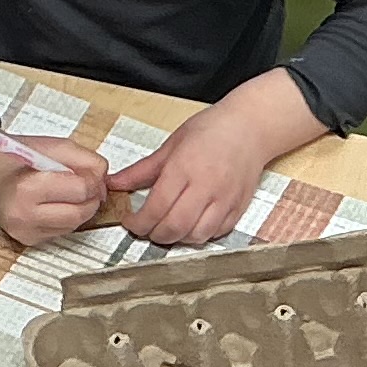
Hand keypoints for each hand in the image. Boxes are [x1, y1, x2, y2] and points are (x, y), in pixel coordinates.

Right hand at [0, 130, 109, 245]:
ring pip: (74, 225)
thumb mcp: (54, 146)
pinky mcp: (27, 240)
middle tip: (86, 185)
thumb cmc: (15, 157)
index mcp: (28, 187)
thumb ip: (86, 160)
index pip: (81, 191)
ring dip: (80, 209)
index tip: (90, 174)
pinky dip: (66, 218)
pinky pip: (62, 232)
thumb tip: (104, 180)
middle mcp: (24, 214)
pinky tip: (54, 203)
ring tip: (67, 191)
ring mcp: (24, 231)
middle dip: (90, 199)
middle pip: (80, 214)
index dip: (92, 181)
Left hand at [105, 70, 321, 247]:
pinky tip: (191, 223)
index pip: (156, 208)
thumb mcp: (171, 145)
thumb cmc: (211, 130)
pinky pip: (216, 233)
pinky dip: (199, 235)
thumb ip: (141, 170)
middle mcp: (206, 186)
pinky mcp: (238, 208)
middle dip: (154, 235)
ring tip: (168, 227)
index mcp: (184, 168)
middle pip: (174, 227)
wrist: (252, 127)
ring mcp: (225, 200)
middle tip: (146, 228)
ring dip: (177, 238)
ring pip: (196, 236)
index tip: (130, 221)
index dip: (138, 222)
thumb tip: (114, 183)